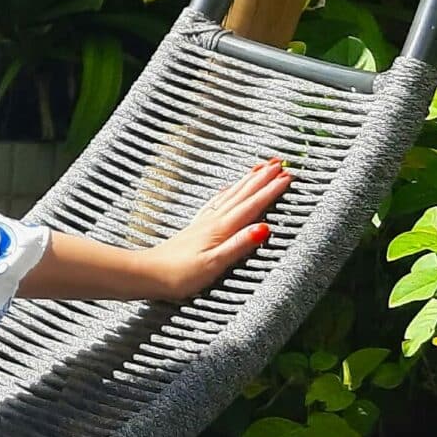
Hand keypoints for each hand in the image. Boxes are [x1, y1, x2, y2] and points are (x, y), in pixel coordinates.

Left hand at [135, 157, 291, 301]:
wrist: (148, 273)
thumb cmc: (179, 274)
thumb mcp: (214, 264)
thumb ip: (239, 245)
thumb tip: (265, 228)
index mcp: (221, 228)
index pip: (252, 205)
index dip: (271, 190)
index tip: (288, 176)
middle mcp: (213, 220)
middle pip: (243, 194)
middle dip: (262, 178)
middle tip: (280, 163)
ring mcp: (204, 222)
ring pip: (231, 195)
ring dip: (247, 181)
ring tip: (260, 168)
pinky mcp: (197, 227)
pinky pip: (217, 202)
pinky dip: (227, 192)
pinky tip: (228, 189)